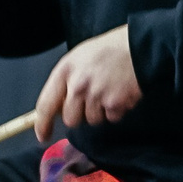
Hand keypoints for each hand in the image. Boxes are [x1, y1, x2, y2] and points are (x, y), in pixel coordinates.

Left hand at [33, 25, 140, 139]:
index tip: (43, 135)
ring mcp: (96, 94)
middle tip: (92, 99)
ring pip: (93, 120)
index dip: (42, 124)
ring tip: (109, 90)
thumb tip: (57, 108)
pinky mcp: (115, 103)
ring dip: (101, 111)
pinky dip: (117, 110)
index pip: (46, 104)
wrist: (139, 46)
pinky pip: (112, 118)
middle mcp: (78, 84)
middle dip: (80, 115)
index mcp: (65, 70)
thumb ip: (65, 81)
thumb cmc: (109, 50)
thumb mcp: (78, 58)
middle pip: (71, 119)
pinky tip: (120, 92)